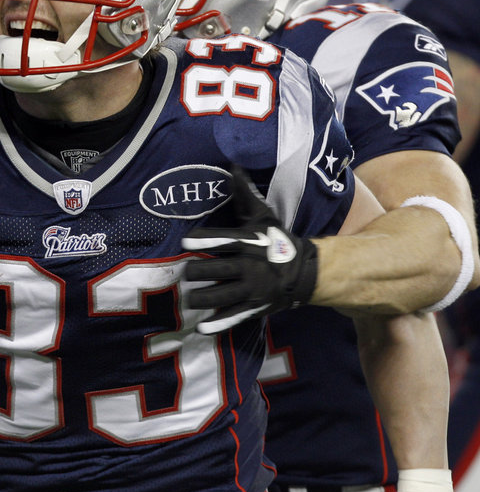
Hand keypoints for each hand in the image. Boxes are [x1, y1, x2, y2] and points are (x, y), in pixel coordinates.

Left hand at [182, 165, 317, 332]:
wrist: (306, 272)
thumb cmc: (277, 240)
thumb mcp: (263, 216)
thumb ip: (245, 193)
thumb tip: (232, 165)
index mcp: (250, 242)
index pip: (224, 240)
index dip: (204, 240)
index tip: (185, 241)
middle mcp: (250, 266)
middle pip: (217, 269)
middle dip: (196, 271)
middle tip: (184, 272)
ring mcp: (253, 289)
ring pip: (221, 294)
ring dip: (200, 297)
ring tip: (186, 297)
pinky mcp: (255, 307)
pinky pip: (234, 316)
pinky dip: (218, 323)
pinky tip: (201, 326)